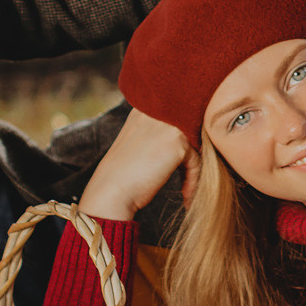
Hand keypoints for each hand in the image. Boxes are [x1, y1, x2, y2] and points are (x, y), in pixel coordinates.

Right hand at [79, 108, 194, 219]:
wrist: (110, 193)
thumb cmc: (124, 176)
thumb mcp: (140, 145)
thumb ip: (160, 136)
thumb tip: (193, 141)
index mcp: (145, 109)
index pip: (179, 120)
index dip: (185, 145)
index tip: (181, 167)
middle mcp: (156, 111)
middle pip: (191, 131)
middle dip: (192, 157)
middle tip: (188, 180)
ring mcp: (167, 124)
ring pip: (195, 146)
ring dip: (193, 171)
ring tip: (187, 191)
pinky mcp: (177, 142)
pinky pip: (196, 161)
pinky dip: (193, 180)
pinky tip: (186, 196)